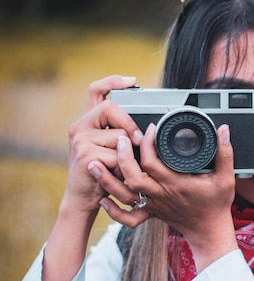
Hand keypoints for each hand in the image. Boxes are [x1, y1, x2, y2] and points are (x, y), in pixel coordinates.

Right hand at [62, 75, 143, 215]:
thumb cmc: (102, 174)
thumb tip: (147, 128)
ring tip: (120, 168)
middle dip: (129, 125)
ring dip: (127, 155)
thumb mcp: (111, 150)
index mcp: (87, 122)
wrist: (82, 199)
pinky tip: (114, 175)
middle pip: (112, 109)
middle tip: (139, 141)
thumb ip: (121, 135)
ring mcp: (80, 139)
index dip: (113, 82)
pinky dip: (122, 168)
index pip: (96, 90)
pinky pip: (117, 154)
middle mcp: (80, 126)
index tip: (132, 81)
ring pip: (119, 135)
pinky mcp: (86, 153)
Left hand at [91, 122, 238, 270]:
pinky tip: (103, 198)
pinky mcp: (151, 213)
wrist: (210, 232)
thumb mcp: (226, 178)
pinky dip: (113, 211)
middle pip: (133, 177)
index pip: (154, 162)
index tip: (150, 128)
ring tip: (94, 163)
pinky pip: (128, 216)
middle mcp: (161, 194)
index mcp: (176, 184)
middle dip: (122, 157)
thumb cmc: (217, 205)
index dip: (148, 143)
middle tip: (119, 139)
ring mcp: (153, 205)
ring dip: (107, 180)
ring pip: (124, 195)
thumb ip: (225, 153)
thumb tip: (223, 130)